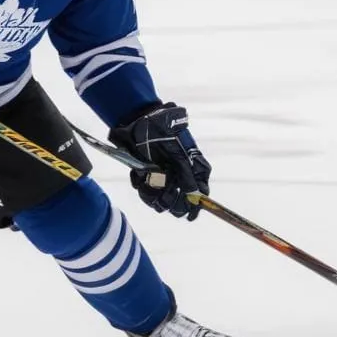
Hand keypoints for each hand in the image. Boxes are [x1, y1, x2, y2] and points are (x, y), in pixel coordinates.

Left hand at [108, 102, 210, 220]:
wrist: (136, 121)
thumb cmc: (161, 133)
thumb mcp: (178, 153)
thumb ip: (187, 175)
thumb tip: (196, 197)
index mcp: (193, 168)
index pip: (200, 194)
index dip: (195, 206)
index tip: (189, 215)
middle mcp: (180, 176)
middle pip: (180, 203)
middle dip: (170, 199)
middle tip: (164, 190)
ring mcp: (164, 178)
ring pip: (161, 201)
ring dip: (152, 193)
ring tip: (146, 178)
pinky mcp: (148, 178)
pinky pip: (146, 193)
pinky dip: (141, 185)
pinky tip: (139, 174)